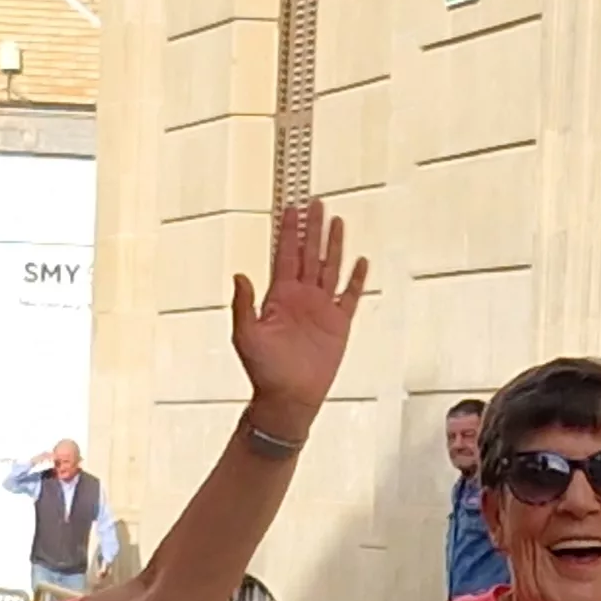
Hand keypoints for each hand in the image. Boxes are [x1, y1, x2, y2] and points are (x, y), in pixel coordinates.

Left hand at [226, 199, 368, 427]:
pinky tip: (360, 261)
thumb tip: (240, 275)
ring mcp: (321, 308)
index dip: (289, 231)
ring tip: (338, 221)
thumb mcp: (245, 335)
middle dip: (313, 228)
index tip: (292, 208)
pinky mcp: (339, 324)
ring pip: (330, 268)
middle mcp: (301, 297)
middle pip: (309, 254)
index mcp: (278, 296)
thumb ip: (243, 304)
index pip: (285, 255)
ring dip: (334, 245)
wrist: (288, 398)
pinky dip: (356, 278)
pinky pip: (350, 296)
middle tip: (316, 202)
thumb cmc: (264, 370)